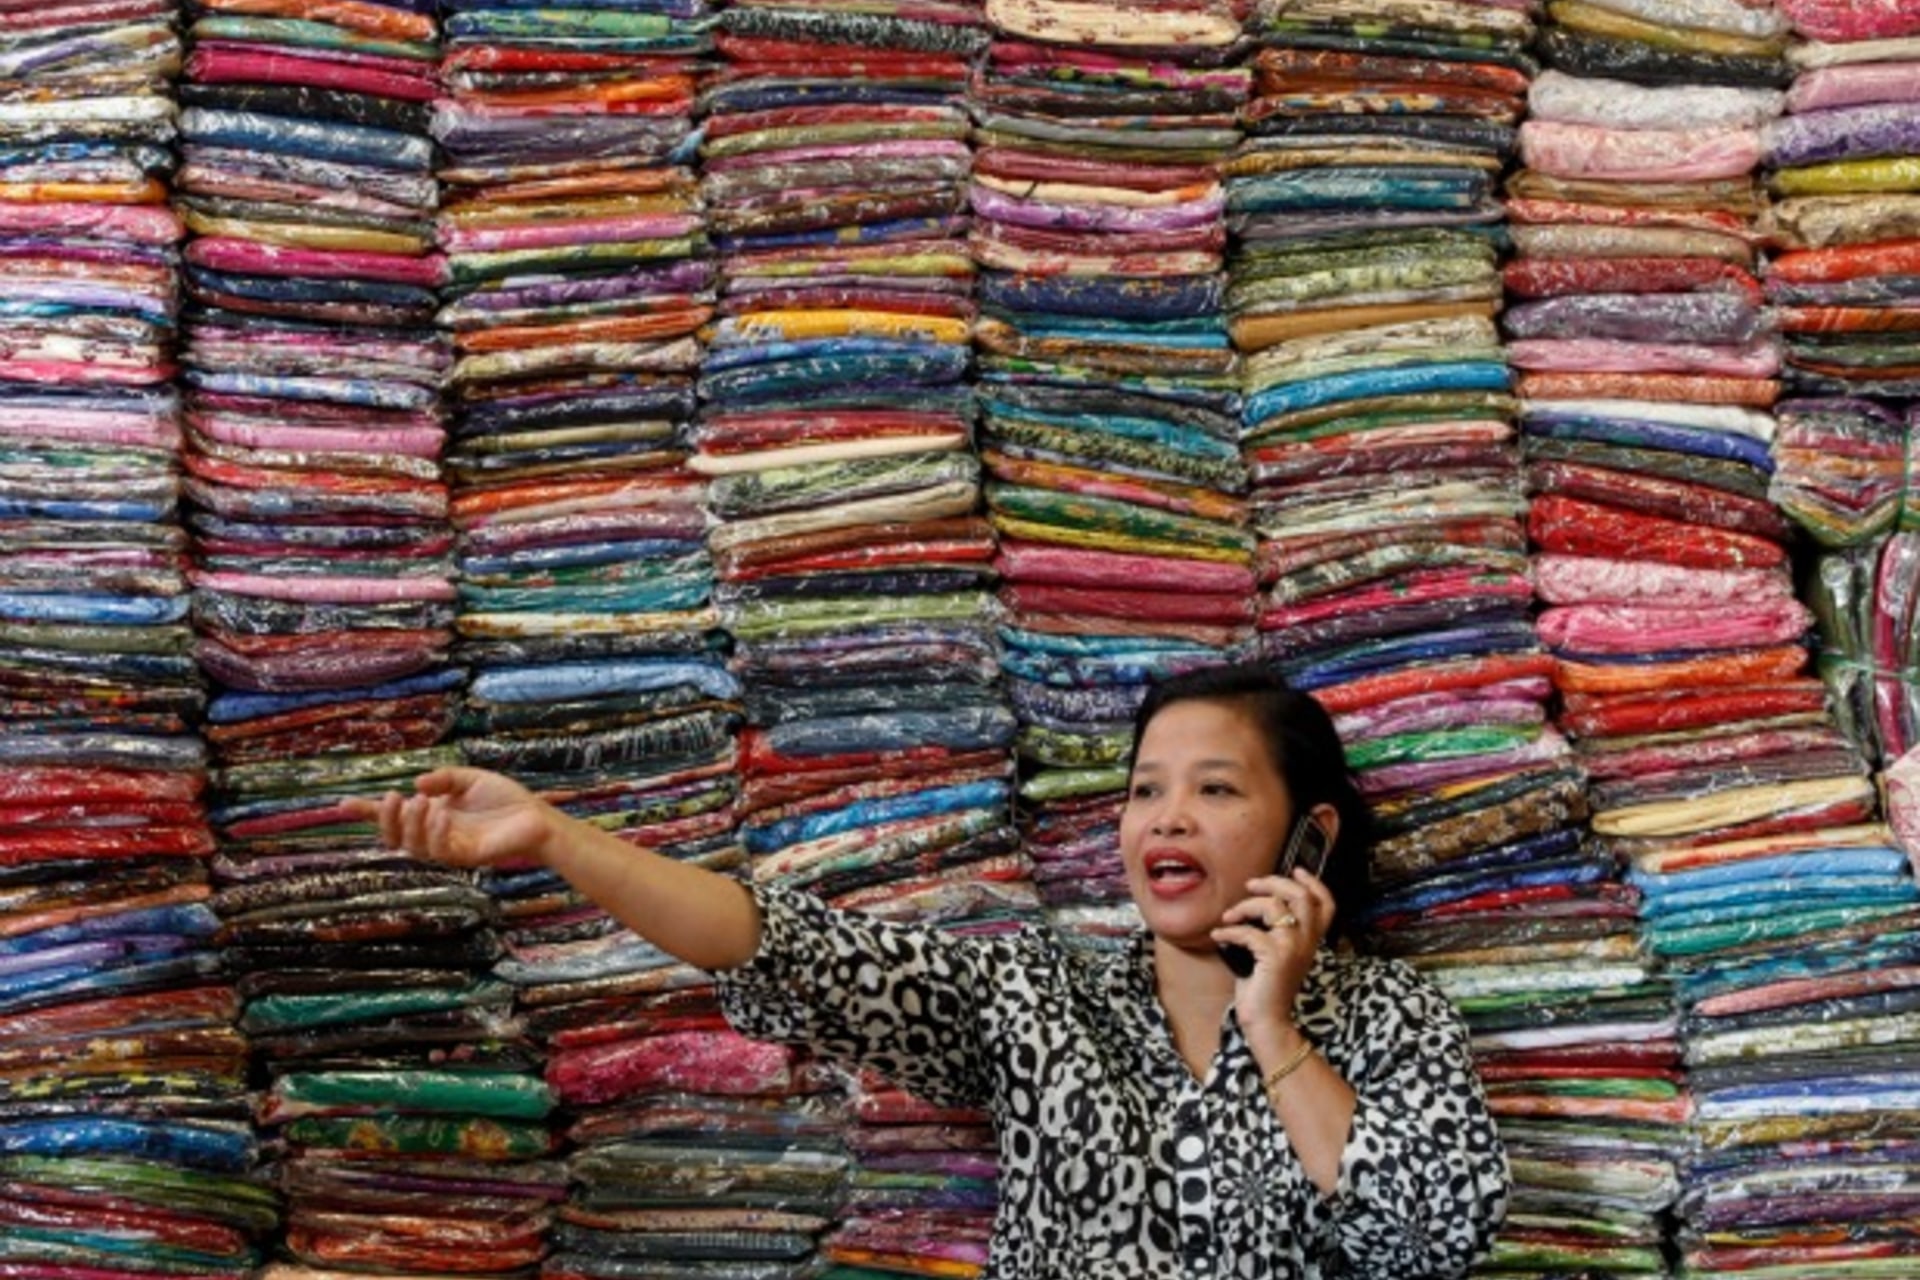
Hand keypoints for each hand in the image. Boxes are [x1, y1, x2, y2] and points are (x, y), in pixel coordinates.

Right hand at [346, 767, 559, 869]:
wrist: (536, 818)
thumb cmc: (505, 800)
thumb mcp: (469, 779)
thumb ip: (443, 779)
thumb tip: (416, 784)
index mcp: (432, 815)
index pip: (395, 817)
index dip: (368, 813)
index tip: (343, 804)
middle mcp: (435, 835)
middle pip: (395, 839)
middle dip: (386, 820)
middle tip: (391, 798)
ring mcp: (449, 848)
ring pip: (414, 847)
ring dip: (411, 824)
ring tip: (418, 801)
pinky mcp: (466, 856)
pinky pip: (441, 850)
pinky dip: (436, 831)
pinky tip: (441, 812)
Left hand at [1213, 868, 1334, 1036]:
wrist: (1267, 1020)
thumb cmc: (1267, 986)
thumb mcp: (1278, 953)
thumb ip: (1278, 929)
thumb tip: (1257, 901)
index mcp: (1311, 940)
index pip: (1326, 904)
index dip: (1313, 883)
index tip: (1296, 870)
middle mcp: (1308, 941)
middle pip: (1300, 895)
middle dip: (1273, 883)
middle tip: (1251, 885)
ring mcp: (1293, 947)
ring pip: (1274, 906)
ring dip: (1245, 906)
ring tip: (1230, 916)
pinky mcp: (1275, 956)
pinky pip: (1248, 932)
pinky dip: (1229, 931)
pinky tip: (1219, 935)